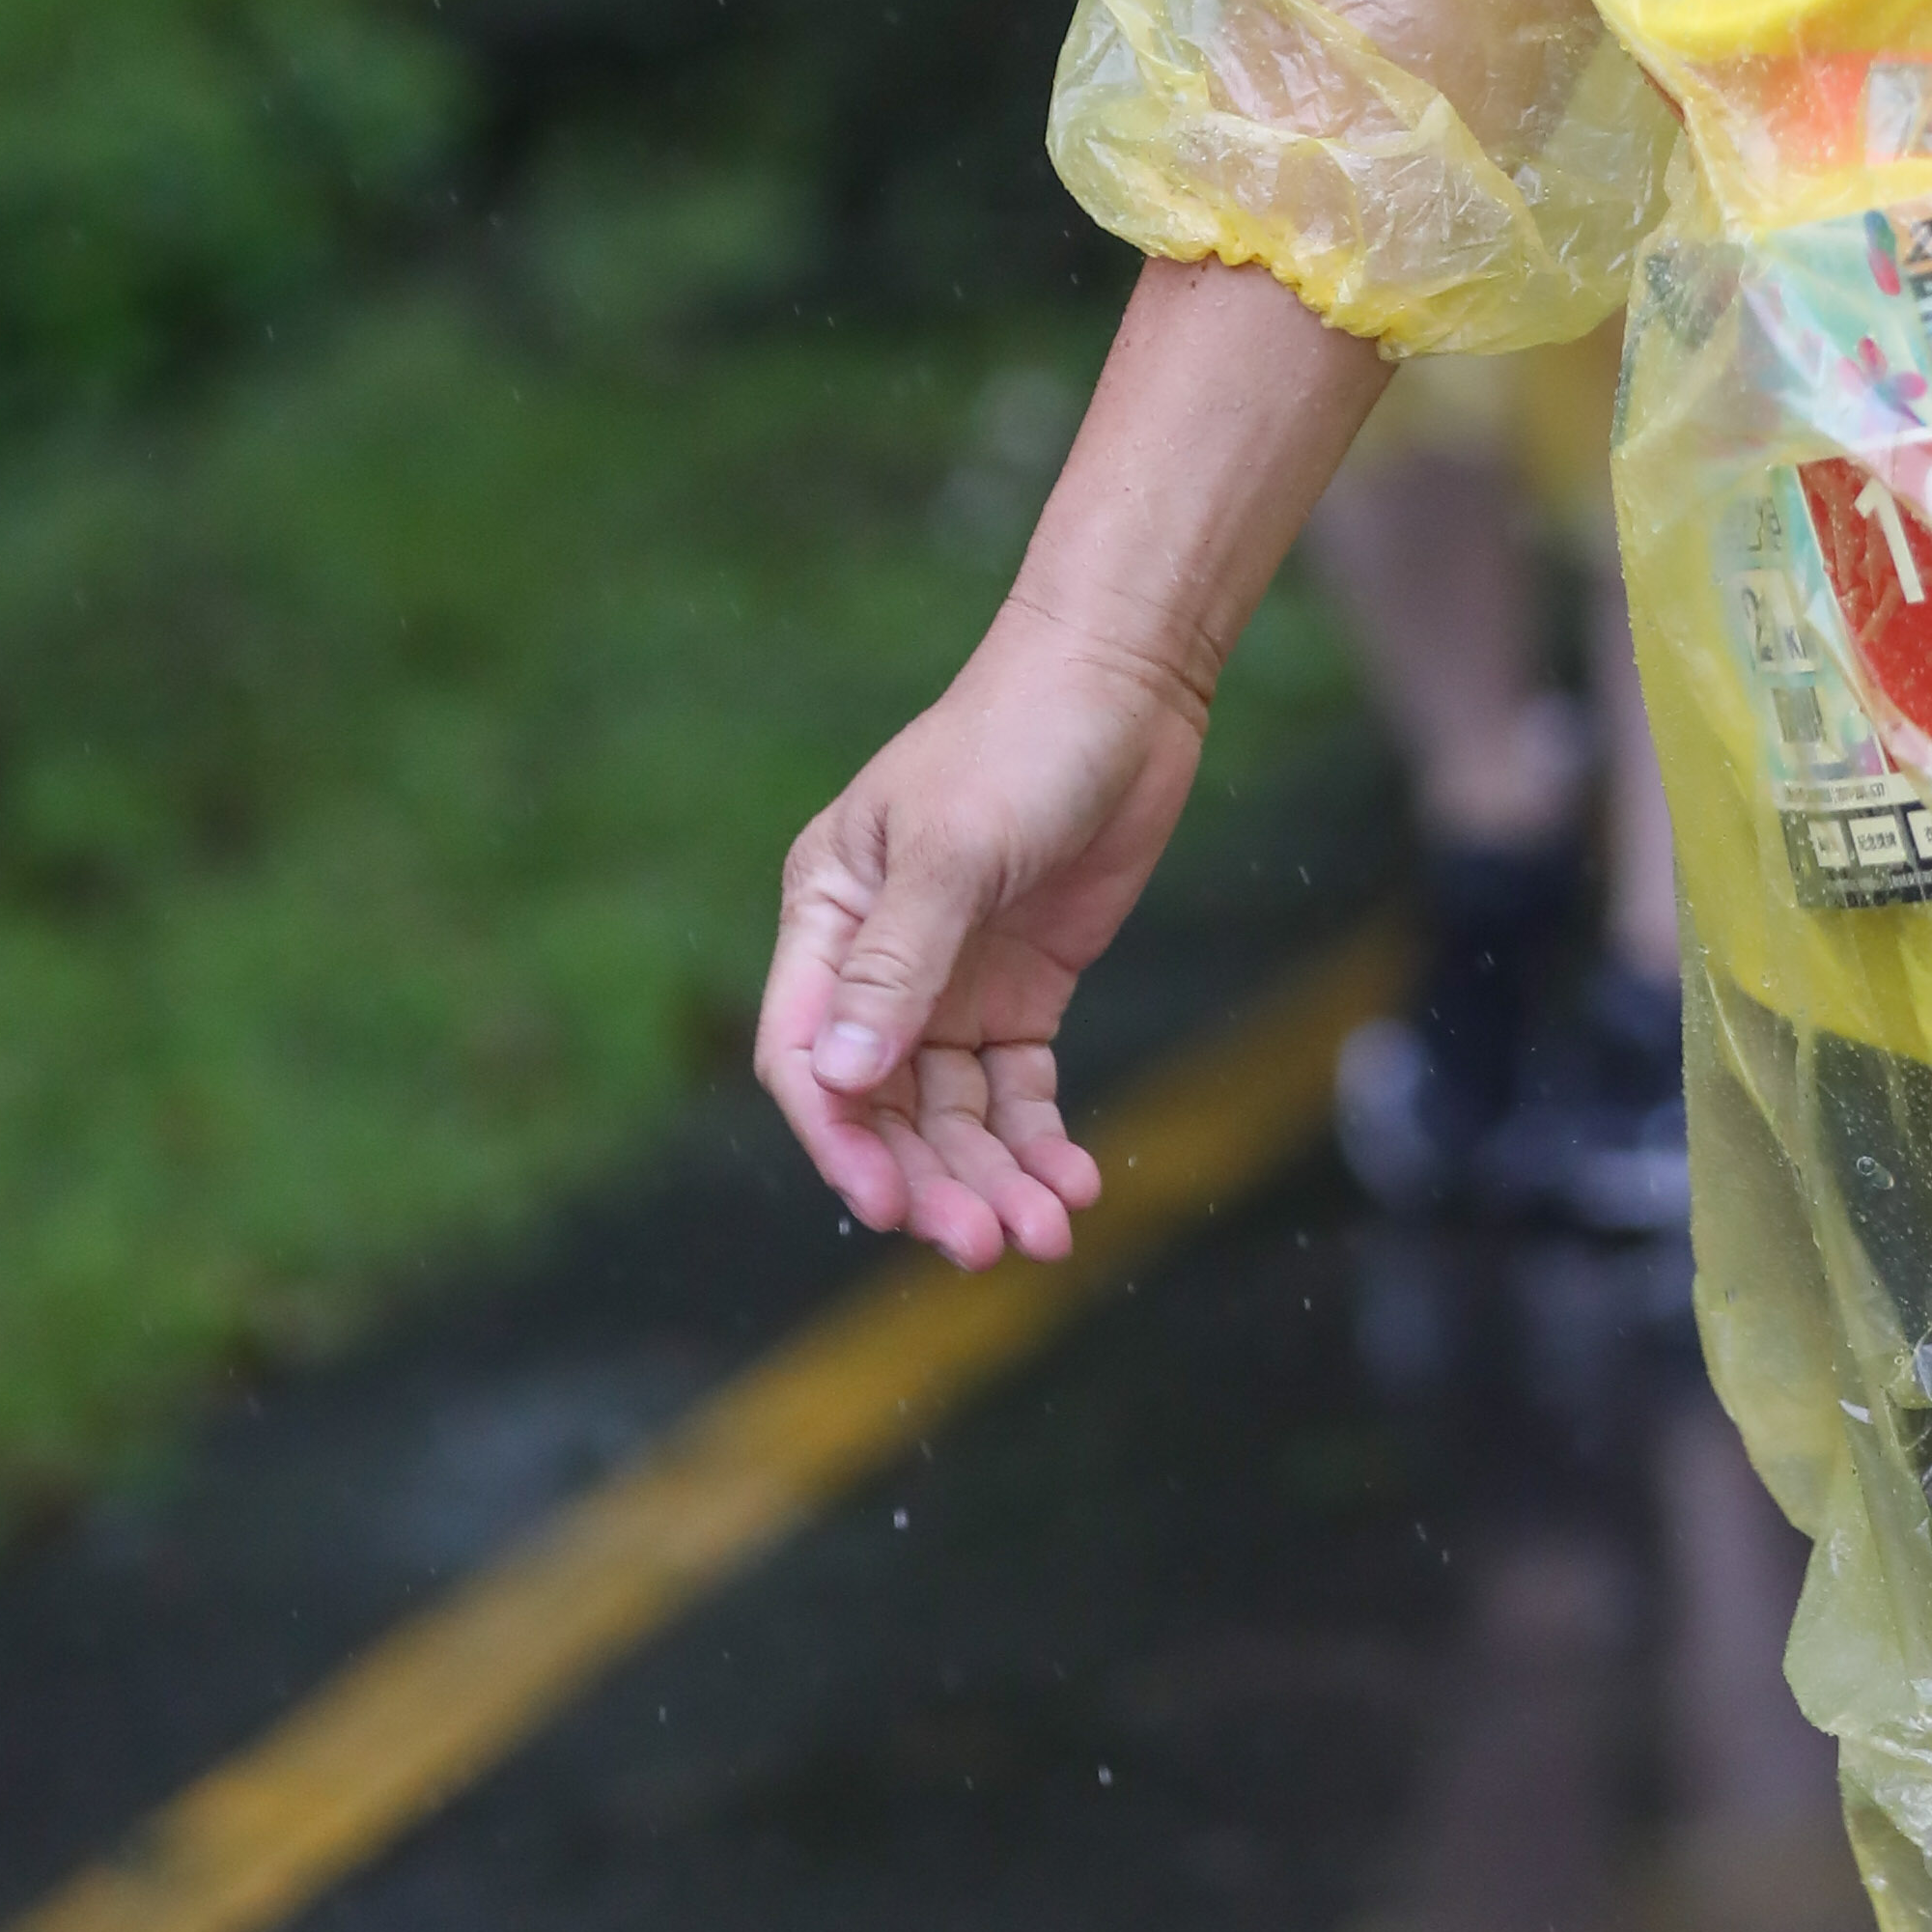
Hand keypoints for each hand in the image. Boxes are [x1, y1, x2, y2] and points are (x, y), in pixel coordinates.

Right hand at [753, 604, 1213, 1265]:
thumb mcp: (954, 850)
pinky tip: (1074, 1184)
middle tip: (984, 1245)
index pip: (807, 1056)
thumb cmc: (1019, 741)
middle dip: (932, 1179)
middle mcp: (878, 962)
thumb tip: (844, 1079)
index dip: (839, 1139)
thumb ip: (900, 964)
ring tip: (1046, 1234)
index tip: (887, 1204)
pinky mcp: (1023, 992)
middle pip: (886, 1107)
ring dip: (993, 1177)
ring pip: (955, 1114)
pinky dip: (1041, 1142)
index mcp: (827, 917)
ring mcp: (951, 983)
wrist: (1124, 687)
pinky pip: (1019, 1092)